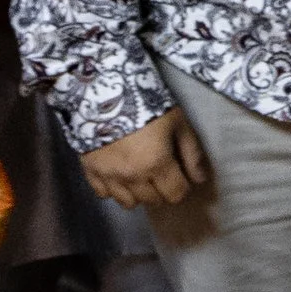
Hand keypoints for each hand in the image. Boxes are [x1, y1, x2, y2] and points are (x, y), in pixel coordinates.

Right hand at [82, 108, 211, 211]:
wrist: (104, 88)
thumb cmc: (146, 101)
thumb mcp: (177, 122)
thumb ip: (191, 153)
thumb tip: (200, 179)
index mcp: (156, 164)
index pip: (176, 194)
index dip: (182, 187)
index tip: (180, 176)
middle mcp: (132, 176)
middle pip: (154, 200)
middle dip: (162, 190)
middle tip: (161, 172)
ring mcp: (109, 175)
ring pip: (128, 203)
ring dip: (138, 193)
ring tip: (140, 176)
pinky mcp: (89, 170)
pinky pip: (103, 194)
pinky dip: (113, 189)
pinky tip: (118, 174)